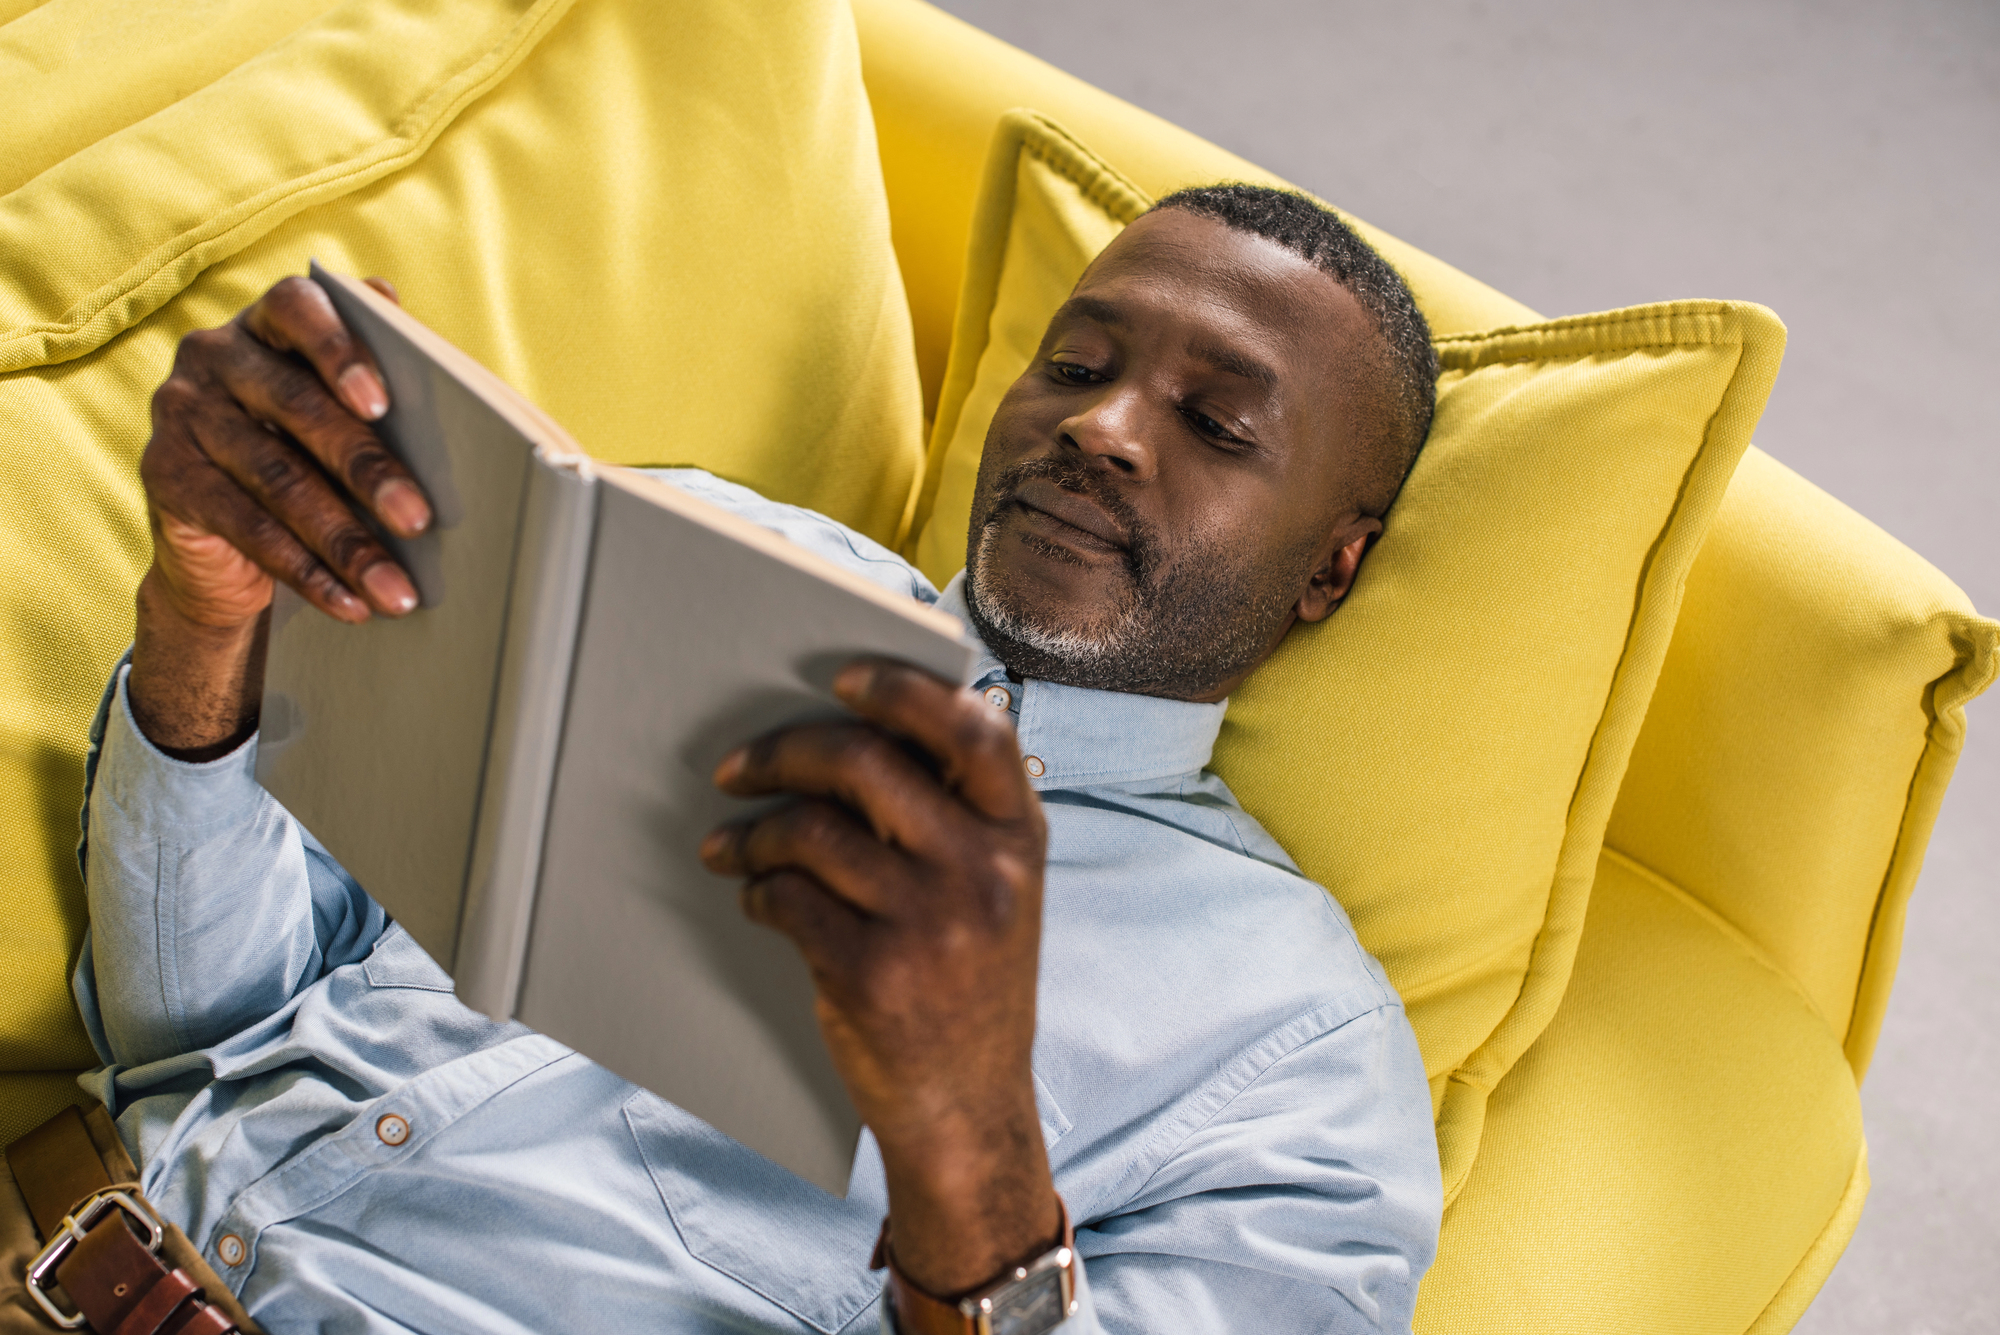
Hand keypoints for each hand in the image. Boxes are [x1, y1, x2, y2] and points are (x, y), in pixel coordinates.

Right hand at [127, 274, 430, 755]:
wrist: (225, 539)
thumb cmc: (312, 458)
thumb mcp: (343, 420)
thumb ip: (385, 391)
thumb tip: (458, 391)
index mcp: (267, 324)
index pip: (296, 307)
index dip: (338, 348)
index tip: (381, 402)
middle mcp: (214, 355)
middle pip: (296, 406)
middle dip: (366, 469)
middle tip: (420, 520)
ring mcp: (183, 414)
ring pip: (277, 480)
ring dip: (346, 542)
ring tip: (398, 589)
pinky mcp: (166, 478)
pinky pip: (247, 527)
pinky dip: (308, 572)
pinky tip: (351, 603)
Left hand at [701, 660, 1060, 1296]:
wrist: (969, 1110)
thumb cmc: (973, 987)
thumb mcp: (1001, 893)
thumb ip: (960, 817)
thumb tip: (863, 734)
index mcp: (1021, 838)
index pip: (973, 727)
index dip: (901, 688)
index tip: (842, 679)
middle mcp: (984, 872)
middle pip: (865, 763)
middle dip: (783, 751)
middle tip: (736, 765)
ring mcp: (930, 925)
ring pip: (811, 830)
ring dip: (752, 831)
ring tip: (727, 845)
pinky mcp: (872, 976)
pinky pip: (788, 899)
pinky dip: (758, 891)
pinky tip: (756, 897)